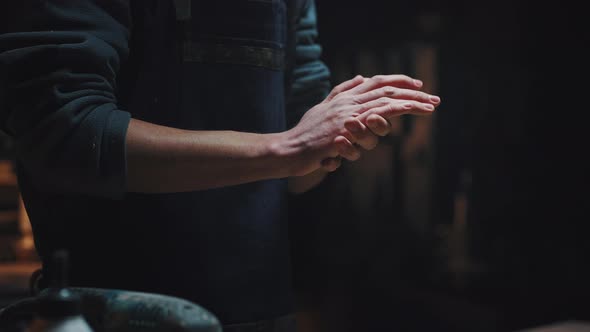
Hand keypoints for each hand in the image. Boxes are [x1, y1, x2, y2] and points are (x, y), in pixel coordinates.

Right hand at [279, 74, 439, 175]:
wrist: (289, 150)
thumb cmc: (306, 135)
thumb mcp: (322, 109)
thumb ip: (340, 92)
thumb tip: (358, 78)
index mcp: (343, 97)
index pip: (375, 82)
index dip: (398, 81)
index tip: (416, 84)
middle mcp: (346, 102)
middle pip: (385, 90)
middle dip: (412, 91)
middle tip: (433, 97)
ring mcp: (347, 114)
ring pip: (385, 101)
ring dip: (411, 102)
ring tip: (430, 105)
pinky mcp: (346, 129)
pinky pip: (376, 117)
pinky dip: (396, 111)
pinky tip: (411, 110)